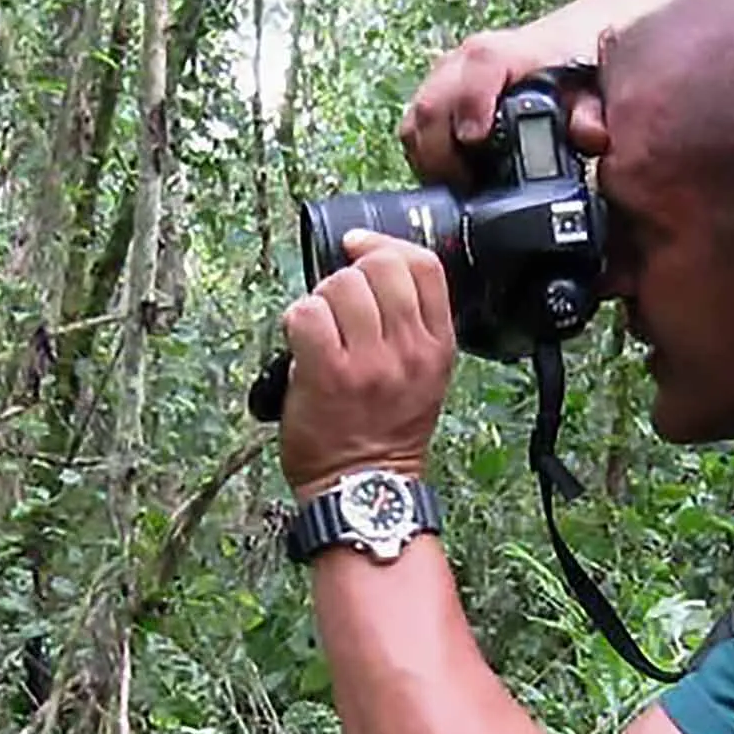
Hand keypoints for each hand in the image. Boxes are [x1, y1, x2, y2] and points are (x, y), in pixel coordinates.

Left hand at [278, 231, 457, 501]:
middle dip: (348, 276)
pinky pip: (307, 314)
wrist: (366, 489)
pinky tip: (301, 345)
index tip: (359, 247)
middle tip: (337, 308)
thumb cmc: (387, 434)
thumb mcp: (424, 376)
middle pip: (380, 267)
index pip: (424, 265)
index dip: (386, 244)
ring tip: (321, 332)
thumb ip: (411, 325)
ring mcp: (370, 362)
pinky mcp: (329, 374)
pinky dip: (296, 322)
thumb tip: (371, 270)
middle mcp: (409, 350)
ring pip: (340, 286)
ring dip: (321, 300)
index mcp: (437, 345)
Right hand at [398, 27, 609, 189]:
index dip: (471, 102)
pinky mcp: (431, 100)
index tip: (475, 139)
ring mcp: (441, 82)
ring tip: (465, 188)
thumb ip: (591, 112)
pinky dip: (429, 162)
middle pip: (431, 105)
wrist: (564, 47)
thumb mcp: (592, 90)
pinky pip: (414, 134)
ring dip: (432, 164)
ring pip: (415, 125)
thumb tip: (591, 137)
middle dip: (443, 156)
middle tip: (471, 190)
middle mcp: (464, 63)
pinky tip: (458, 177)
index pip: (480, 66)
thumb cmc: (575, 70)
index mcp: (508, 53)